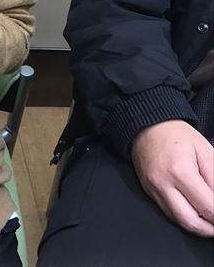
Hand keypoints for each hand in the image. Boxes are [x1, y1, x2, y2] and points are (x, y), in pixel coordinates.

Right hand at [131, 120, 213, 236]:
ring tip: (210, 222)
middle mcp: (163, 184)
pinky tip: (194, 212)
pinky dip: (184, 217)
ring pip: (178, 221)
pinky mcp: (148, 191)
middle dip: (210, 229)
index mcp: (181, 172)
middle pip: (191, 222)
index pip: (207, 208)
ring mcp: (153, 189)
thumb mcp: (206, 152)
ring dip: (197, 226)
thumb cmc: (176, 135)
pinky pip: (168, 212)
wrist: (147, 126)